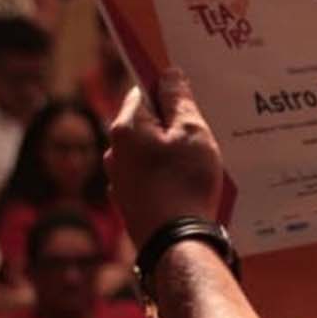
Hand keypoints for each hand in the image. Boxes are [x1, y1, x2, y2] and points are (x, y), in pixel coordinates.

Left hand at [105, 71, 224, 246]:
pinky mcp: (129, 201)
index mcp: (126, 127)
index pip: (143, 91)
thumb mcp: (192, 133)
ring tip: (198, 162)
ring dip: (168, 151)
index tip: (191, 96)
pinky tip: (186, 185)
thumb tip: (169, 75)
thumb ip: (179, 101)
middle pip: (144, 122)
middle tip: (202, 131)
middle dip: (171, 123)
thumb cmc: (185, 182)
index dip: (168, 90)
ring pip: (147, 151)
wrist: (175, 242)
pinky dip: (164, 174)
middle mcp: (114, 151)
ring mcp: (118, 179)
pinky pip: (148, 176)